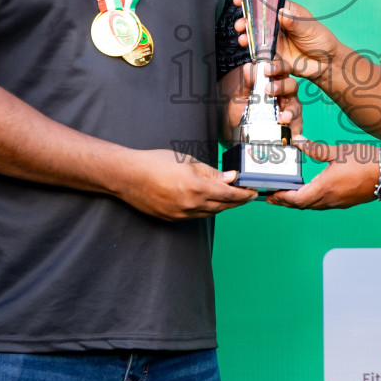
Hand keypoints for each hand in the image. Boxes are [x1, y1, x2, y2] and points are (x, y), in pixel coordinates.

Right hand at [120, 148, 256, 219]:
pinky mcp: (172, 219)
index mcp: (197, 188)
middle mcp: (191, 205)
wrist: (128, 177)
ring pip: (209, 213)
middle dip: (236, 201)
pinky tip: (208, 202)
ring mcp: (181, 214)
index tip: (252, 192)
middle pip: (222, 206)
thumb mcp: (187, 161)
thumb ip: (212, 172)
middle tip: (246, 195)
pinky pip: (195, 216)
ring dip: (222, 206)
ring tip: (230, 198)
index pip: (229, 195)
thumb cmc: (155, 163)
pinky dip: (205, 209)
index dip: (243, 194)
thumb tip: (231, 178)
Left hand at [229, 60, 302, 131]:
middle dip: (282, 86)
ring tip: (283, 118)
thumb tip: (249, 67)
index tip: (266, 69)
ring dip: (290, 111)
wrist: (238, 127)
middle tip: (268, 90)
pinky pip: (297, 127)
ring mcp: (290, 109)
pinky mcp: (291, 125)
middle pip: (292, 85)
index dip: (277, 66)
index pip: (282, 69)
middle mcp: (286, 93)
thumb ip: (247, 82)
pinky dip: (295, 130)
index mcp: (276, 81)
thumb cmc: (243, 107)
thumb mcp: (241, 94)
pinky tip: (291, 133)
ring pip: (296, 106)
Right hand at [234, 0, 336, 81]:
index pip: (269, 3)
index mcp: (288, 13)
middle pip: (259, 20)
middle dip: (247, 20)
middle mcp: (279, 25)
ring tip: (243, 39)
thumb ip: (295, 22)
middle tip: (241, 24)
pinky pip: (263, 53)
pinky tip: (251, 52)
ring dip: (248, 37)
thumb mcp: (310, 29)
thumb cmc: (322, 40)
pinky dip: (255, 52)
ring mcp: (276, 40)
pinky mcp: (275, 55)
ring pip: (257, 36)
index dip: (255, 1)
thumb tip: (282, 13)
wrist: (327, 64)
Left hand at [267, 138, 378, 209]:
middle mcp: (331, 199)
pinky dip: (312, 202)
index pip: (297, 199)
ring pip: (313, 207)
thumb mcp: (337, 151)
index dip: (283, 198)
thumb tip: (298, 140)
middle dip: (286, 202)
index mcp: (326, 187)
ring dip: (299, 203)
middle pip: (302, 206)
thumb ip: (316, 148)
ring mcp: (339, 203)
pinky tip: (311, 194)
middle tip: (273, 197)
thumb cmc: (366, 161)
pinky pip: (324, 205)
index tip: (272, 194)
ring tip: (288, 197)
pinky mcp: (347, 202)